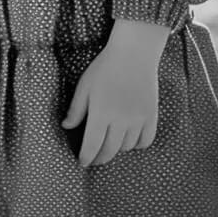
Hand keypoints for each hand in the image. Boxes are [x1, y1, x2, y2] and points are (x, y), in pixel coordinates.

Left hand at [62, 20, 167, 167]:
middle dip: (100, 158)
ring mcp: (138, 120)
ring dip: (117, 149)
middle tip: (94, 159)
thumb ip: (76, 109)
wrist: (133, 55)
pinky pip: (145, 141)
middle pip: (109, 150)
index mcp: (100, 114)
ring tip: (110, 144)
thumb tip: (66, 126)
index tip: (82, 161)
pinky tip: (129, 139)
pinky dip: (137, 144)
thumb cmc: (104, 68)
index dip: (86, 157)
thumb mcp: (84, 86)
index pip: (92, 145)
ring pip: (126, 147)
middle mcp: (120, 121)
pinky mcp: (151, 117)